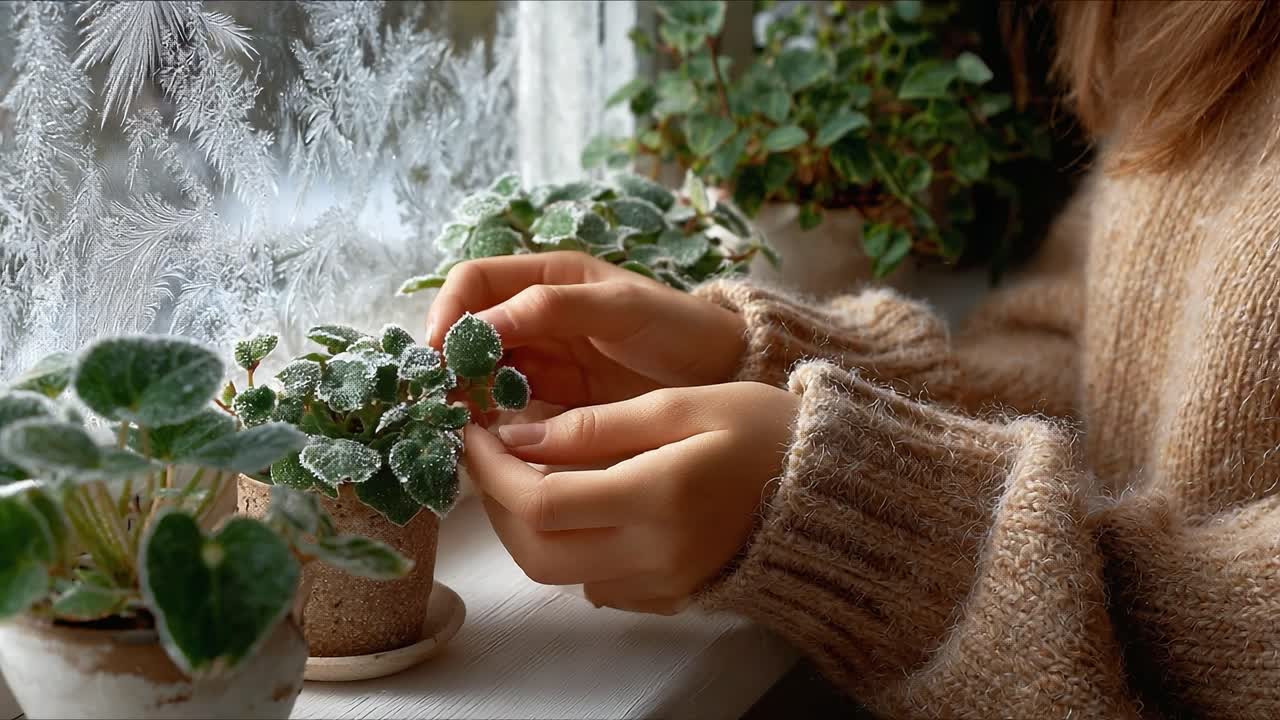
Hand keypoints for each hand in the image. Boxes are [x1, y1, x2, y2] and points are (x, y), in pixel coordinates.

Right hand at [426, 252, 746, 406]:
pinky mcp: (553, 405)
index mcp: (548, 277)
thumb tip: (484, 323)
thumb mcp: (622, 307)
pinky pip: (507, 409)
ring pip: (482, 374)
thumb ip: (556, 306)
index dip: (449, 309)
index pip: (475, 282)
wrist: (724, 376)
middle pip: (469, 332)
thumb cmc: (679, 328)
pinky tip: (489, 440)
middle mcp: (536, 318)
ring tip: (461, 422)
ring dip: (466, 394)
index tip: (439, 348)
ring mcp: (543, 363)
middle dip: (451, 360)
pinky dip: (491, 422)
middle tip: (443, 396)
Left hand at [464, 382, 799, 614]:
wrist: (829, 488)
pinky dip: (566, 545)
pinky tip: (574, 502)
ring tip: (524, 473)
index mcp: (657, 498)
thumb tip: (518, 438)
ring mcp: (661, 584)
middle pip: (535, 552)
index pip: (539, 501)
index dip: (491, 469)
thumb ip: (597, 426)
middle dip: (495, 504)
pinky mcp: (668, 597)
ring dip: (523, 527)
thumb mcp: (681, 405)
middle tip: (489, 454)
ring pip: (556, 573)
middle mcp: (654, 555)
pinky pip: (592, 583)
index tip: (474, 432)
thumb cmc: (762, 430)